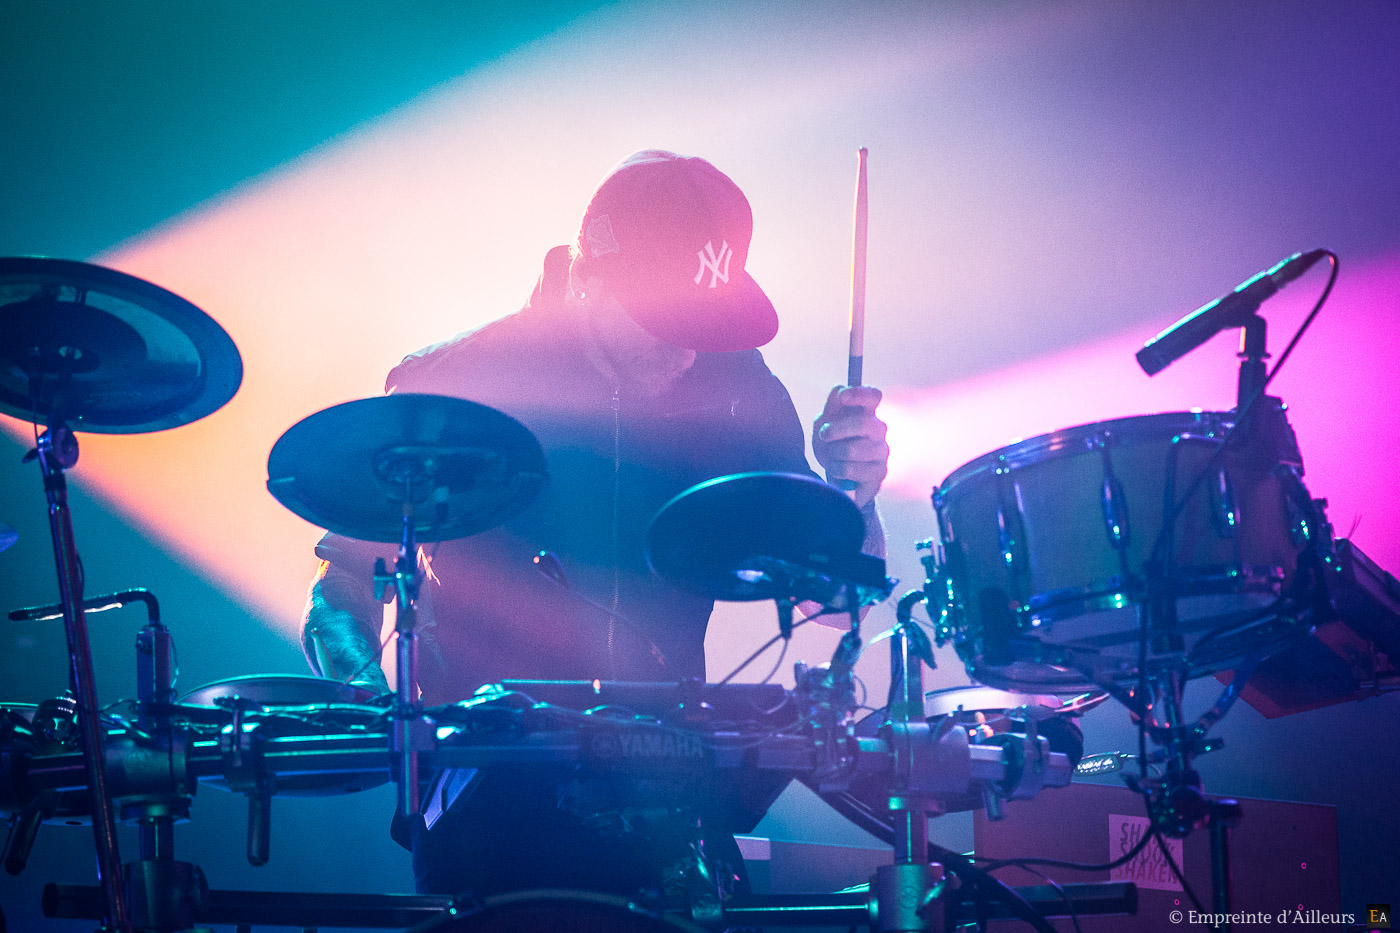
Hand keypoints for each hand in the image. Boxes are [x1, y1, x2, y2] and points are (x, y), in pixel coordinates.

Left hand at [812, 385, 888, 508]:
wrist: (834, 478)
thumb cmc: (831, 446)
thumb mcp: (824, 424)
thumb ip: (831, 407)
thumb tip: (838, 389)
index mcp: (866, 413)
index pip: (873, 396)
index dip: (860, 394)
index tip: (843, 397)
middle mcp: (878, 430)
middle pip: (865, 423)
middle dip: (839, 429)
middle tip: (824, 434)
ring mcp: (881, 452)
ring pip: (854, 449)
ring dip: (835, 453)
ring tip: (832, 457)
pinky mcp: (879, 473)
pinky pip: (854, 470)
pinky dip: (838, 470)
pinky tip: (838, 471)